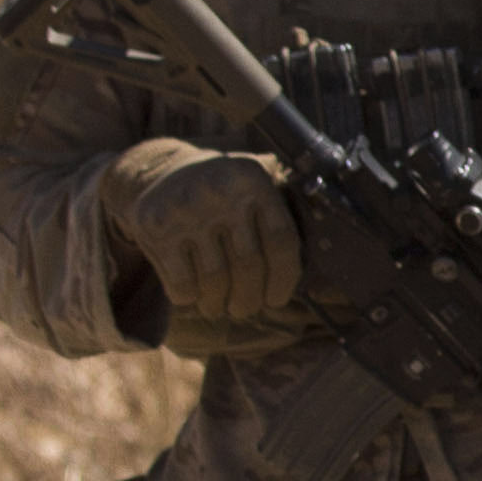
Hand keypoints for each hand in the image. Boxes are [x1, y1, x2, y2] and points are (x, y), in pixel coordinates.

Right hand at [105, 137, 302, 335]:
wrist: (158, 172)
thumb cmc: (221, 191)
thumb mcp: (253, 184)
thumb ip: (283, 209)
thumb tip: (327, 247)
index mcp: (252, 180)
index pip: (282, 240)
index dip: (284, 279)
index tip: (277, 300)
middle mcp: (220, 190)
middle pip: (248, 265)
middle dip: (249, 299)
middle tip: (245, 309)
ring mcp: (185, 209)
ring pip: (215, 280)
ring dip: (220, 304)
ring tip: (220, 307)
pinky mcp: (154, 226)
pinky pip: (182, 283)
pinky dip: (190, 299)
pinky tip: (194, 296)